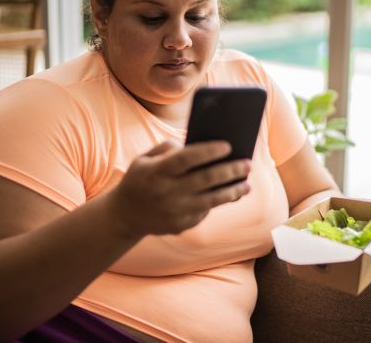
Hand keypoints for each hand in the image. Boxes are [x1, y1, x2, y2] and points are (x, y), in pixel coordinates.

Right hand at [106, 139, 250, 237]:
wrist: (124, 216)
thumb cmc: (140, 179)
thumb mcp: (144, 159)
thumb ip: (167, 148)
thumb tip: (197, 146)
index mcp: (156, 172)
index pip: (186, 159)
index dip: (208, 151)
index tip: (228, 145)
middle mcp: (166, 192)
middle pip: (205, 180)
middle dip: (230, 171)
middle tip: (247, 164)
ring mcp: (174, 211)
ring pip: (211, 200)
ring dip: (233, 191)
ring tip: (247, 184)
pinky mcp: (180, 226)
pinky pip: (205, 211)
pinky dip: (218, 202)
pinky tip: (232, 194)